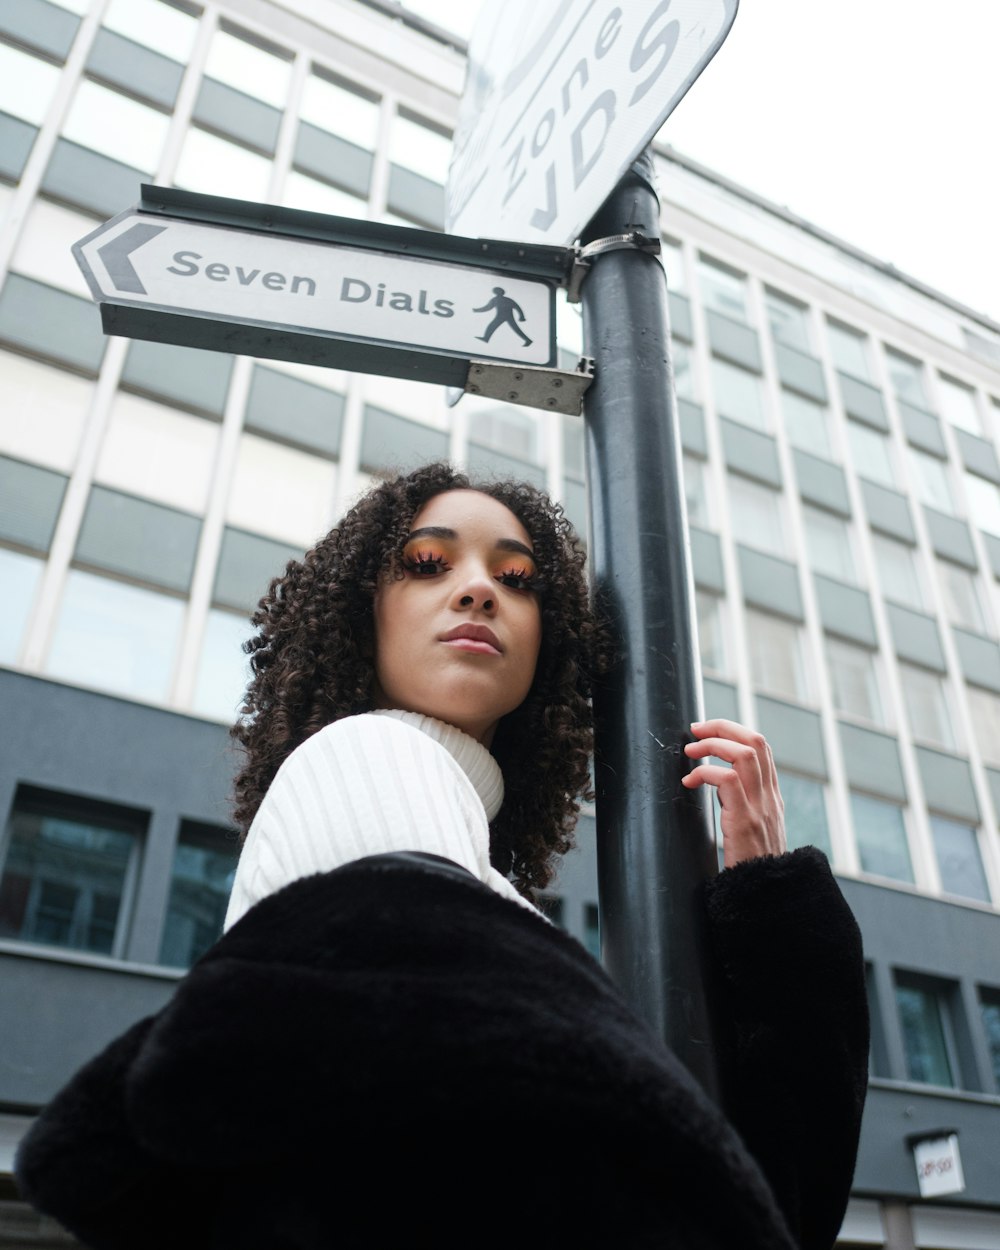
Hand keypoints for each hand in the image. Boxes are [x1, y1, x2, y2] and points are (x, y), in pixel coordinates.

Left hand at [681, 719, 786, 867]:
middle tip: (695, 731)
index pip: (761, 748)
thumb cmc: (751, 865)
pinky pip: (727, 780)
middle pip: (755, 741)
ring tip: (690, 753)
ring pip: (744, 754)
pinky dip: (704, 772)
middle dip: (722, 727)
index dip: (733, 731)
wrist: (765, 896)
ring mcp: (760, 808)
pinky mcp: (745, 822)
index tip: (706, 731)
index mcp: (771, 796)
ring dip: (712, 745)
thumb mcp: (753, 828)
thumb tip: (717, 781)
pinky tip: (690, 782)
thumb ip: (742, 803)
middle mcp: (770, 797)